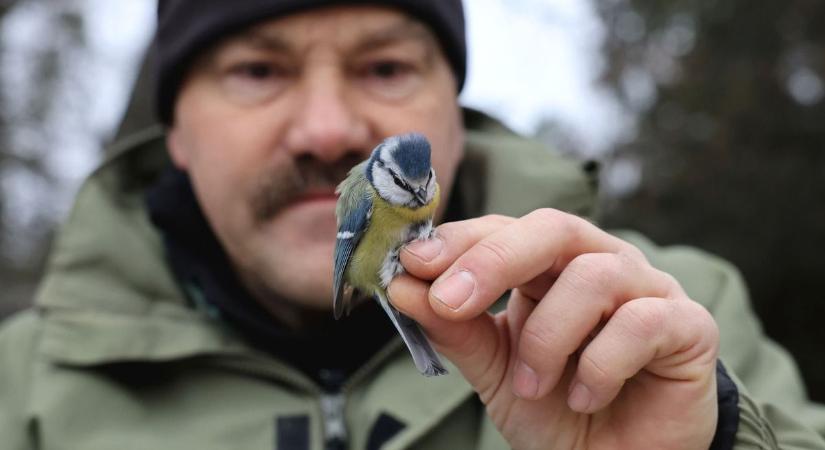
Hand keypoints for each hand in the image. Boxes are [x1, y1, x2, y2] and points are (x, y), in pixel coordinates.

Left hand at [388, 210, 719, 449]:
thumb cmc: (559, 408)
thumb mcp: (496, 372)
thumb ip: (456, 330)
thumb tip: (402, 288)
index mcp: (551, 267)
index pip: (505, 229)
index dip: (459, 241)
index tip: (410, 264)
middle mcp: (601, 263)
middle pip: (552, 229)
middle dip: (493, 261)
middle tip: (451, 302)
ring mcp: (648, 289)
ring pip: (594, 276)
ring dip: (548, 337)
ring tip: (534, 386)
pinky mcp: (688, 325)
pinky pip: (641, 322)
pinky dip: (600, 365)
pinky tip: (587, 398)